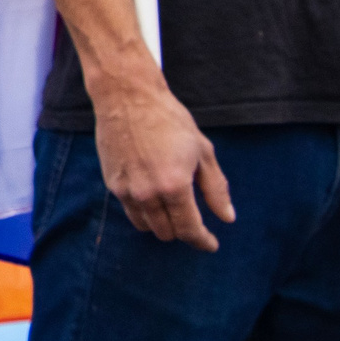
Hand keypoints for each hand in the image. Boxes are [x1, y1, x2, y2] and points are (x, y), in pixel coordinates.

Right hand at [94, 81, 232, 250]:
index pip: (189, 230)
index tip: (211, 244)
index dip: (203, 241)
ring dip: (162, 224)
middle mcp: (148, 193)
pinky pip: (130, 211)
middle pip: (168, 232)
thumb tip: (227, 217)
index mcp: (175, 185)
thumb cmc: (169, 119)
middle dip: (183, 231)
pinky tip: (153, 196)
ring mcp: (127, 190)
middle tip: (193, 221)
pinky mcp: (112, 183)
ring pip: (147, 226)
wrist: (126, 96)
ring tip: (172, 210)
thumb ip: (215, 188)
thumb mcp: (202, 150)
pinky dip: (144, 212)